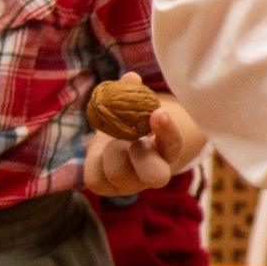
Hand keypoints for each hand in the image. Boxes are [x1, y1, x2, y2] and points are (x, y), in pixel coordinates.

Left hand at [81, 76, 195, 195]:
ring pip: (119, 174)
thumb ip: (137, 93)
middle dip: (141, 154)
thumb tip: (130, 78)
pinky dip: (93, 159)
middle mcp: (153, 173)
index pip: (174, 145)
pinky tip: (99, 149)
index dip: (167, 130)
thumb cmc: (137, 122)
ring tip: (112, 139)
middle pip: (156, 176)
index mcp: (168, 151)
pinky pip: (95, 178)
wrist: (121, 146)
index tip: (158, 112)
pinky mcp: (105, 187)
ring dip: (112, 151)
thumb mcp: (140, 108)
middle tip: (133, 139)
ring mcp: (130, 184)